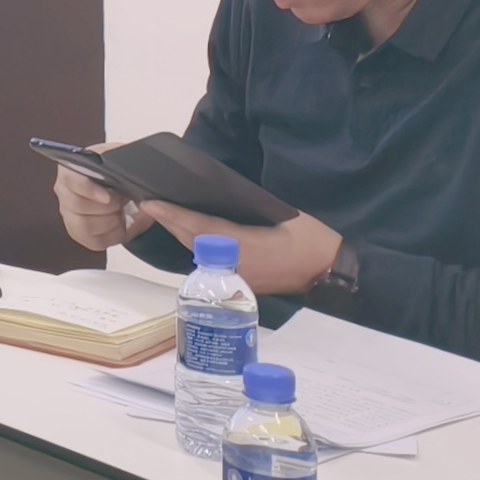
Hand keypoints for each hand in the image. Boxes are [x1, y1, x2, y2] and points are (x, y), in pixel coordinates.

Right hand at [51, 160, 136, 252]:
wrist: (129, 190)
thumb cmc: (122, 175)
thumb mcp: (124, 163)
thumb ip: (122, 166)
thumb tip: (129, 176)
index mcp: (71, 169)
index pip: (70, 179)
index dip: (88, 189)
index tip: (107, 197)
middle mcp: (64, 191)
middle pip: (77, 206)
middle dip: (107, 208)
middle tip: (122, 202)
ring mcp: (68, 213)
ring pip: (85, 226)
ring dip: (110, 222)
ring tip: (122, 213)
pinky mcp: (78, 233)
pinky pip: (93, 241)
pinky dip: (112, 235)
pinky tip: (119, 225)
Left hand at [137, 200, 342, 296]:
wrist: (331, 273)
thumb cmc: (312, 240)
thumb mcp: (285, 216)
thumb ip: (252, 208)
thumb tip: (223, 196)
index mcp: (246, 247)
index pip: (201, 229)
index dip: (174, 216)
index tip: (152, 203)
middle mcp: (235, 266)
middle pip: (193, 242)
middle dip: (169, 222)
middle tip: (148, 203)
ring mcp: (238, 278)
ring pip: (199, 254)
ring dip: (179, 233)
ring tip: (162, 213)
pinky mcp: (243, 283)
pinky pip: (211, 262)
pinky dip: (195, 245)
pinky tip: (187, 232)